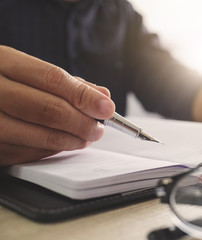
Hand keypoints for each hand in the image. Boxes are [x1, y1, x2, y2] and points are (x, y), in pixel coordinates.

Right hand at [0, 46, 114, 165]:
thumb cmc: (5, 82)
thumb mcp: (28, 71)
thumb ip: (67, 83)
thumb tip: (102, 96)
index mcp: (4, 62)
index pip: (53, 79)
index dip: (85, 96)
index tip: (107, 108)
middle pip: (48, 109)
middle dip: (82, 122)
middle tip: (98, 128)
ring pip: (39, 136)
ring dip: (71, 140)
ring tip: (86, 137)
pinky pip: (28, 153)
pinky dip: (52, 150)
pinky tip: (63, 143)